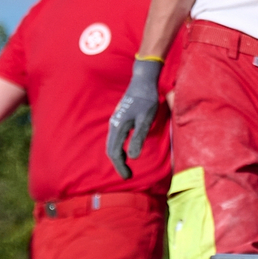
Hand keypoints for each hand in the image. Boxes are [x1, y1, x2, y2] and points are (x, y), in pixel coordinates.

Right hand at [105, 60, 162, 178]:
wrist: (142, 81)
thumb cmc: (147, 99)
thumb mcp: (146, 119)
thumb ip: (138, 137)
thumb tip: (133, 157)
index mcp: (118, 126)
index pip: (115, 152)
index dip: (120, 166)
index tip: (127, 177)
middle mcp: (113, 125)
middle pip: (111, 149)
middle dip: (118, 164)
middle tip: (128, 176)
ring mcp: (115, 121)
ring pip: (112, 144)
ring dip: (118, 157)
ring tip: (127, 167)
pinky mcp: (119, 119)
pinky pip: (115, 138)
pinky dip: (119, 149)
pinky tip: (126, 152)